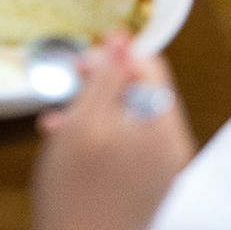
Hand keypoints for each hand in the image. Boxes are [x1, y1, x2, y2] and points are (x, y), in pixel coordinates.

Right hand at [34, 35, 194, 229]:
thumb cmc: (75, 192)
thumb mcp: (82, 122)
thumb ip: (106, 77)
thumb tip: (122, 39)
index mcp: (164, 129)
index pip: (150, 67)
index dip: (114, 56)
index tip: (81, 63)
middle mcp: (172, 148)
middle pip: (140, 92)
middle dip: (100, 87)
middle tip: (67, 90)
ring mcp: (162, 170)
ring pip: (129, 118)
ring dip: (94, 111)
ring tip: (58, 122)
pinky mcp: (149, 185)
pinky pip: (129, 144)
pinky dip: (102, 136)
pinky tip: (70, 144)